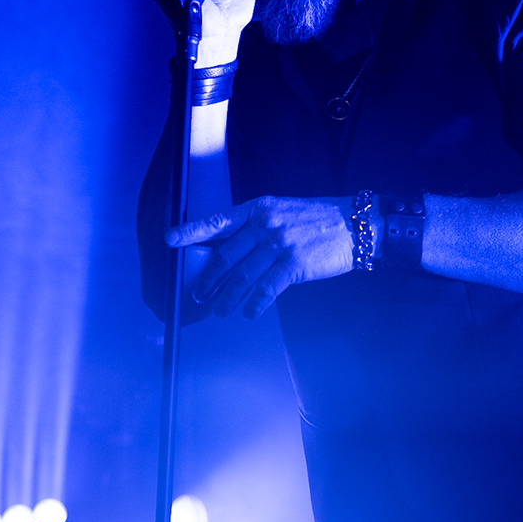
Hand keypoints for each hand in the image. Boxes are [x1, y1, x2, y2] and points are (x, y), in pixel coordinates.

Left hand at [167, 195, 354, 317]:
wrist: (352, 224)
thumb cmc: (315, 221)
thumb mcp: (282, 213)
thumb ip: (255, 229)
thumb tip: (229, 254)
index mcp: (258, 209)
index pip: (217, 220)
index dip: (191, 231)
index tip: (169, 239)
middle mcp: (265, 224)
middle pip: (226, 255)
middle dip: (208, 279)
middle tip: (198, 294)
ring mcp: (279, 244)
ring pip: (243, 276)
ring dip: (227, 297)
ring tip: (218, 311)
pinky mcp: (294, 264)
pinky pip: (267, 288)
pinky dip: (255, 304)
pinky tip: (248, 313)